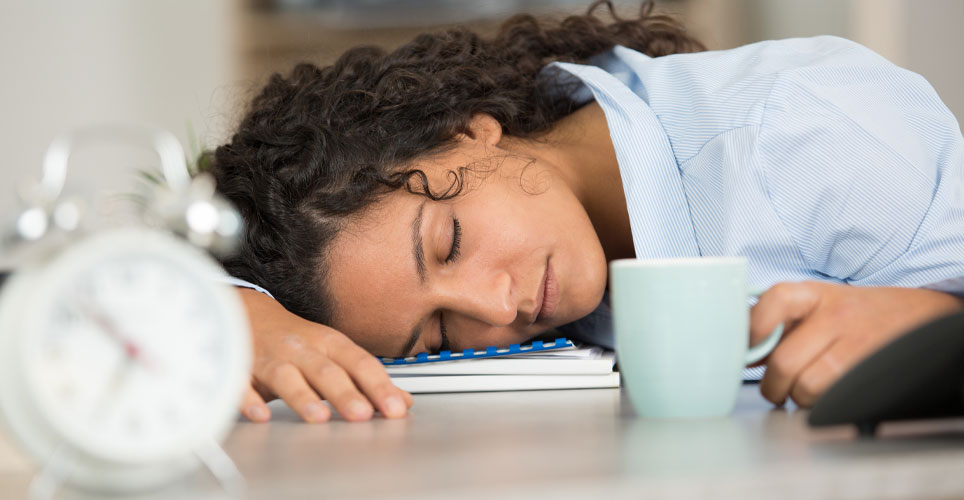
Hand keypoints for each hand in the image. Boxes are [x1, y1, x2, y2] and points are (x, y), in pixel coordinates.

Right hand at [237, 288, 412, 422]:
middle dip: (345, 393)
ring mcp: (270, 358)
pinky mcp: (240, 368)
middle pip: (326, 371)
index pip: (360, 364)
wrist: (246, 313)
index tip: (395, 409)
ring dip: (302, 397)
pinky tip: (260, 414)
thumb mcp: (334, 353)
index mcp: (329, 345)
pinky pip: (243, 383)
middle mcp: (302, 350)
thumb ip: (366, 379)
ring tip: (317, 417)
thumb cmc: (296, 340)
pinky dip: (250, 399)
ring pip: (287, 377)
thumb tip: (402, 402)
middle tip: (362, 415)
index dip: (379, 386)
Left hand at [749, 282, 963, 407]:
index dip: (754, 327)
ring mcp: (856, 344)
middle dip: (772, 385)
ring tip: (802, 391)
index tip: (748, 348)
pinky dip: (821, 404)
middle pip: (785, 361)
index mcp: (814, 294)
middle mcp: (836, 316)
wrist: (918, 314)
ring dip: (798, 398)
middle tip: (774, 388)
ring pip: (806, 387)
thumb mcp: (816, 303)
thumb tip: (746, 353)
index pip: (775, 301)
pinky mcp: (871, 372)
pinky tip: (825, 393)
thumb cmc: (856, 312)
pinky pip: (832, 399)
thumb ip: (778, 323)